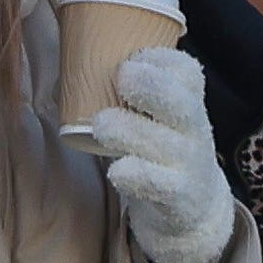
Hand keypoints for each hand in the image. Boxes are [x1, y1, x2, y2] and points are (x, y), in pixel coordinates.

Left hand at [87, 46, 239, 262]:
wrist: (194, 204)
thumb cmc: (160, 146)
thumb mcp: (157, 115)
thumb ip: (129, 91)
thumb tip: (68, 60)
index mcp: (187, 101)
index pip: (185, 73)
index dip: (162, 61)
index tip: (132, 58)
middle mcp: (192, 129)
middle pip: (181, 104)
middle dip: (153, 87)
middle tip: (122, 77)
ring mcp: (188, 163)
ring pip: (165, 144)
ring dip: (132, 130)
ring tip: (102, 123)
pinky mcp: (179, 196)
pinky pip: (161, 184)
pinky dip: (138, 176)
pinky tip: (118, 170)